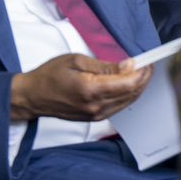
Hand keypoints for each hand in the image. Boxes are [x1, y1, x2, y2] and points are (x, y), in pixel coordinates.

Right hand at [9, 53, 150, 121]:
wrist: (33, 97)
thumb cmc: (50, 76)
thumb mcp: (76, 61)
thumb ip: (105, 65)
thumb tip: (128, 65)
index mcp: (91, 89)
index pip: (128, 83)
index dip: (142, 72)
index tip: (146, 62)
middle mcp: (96, 106)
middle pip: (132, 93)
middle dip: (144, 79)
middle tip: (147, 66)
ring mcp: (96, 115)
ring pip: (128, 101)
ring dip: (138, 87)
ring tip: (140, 72)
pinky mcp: (95, 118)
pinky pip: (119, 106)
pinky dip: (128, 95)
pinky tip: (127, 84)